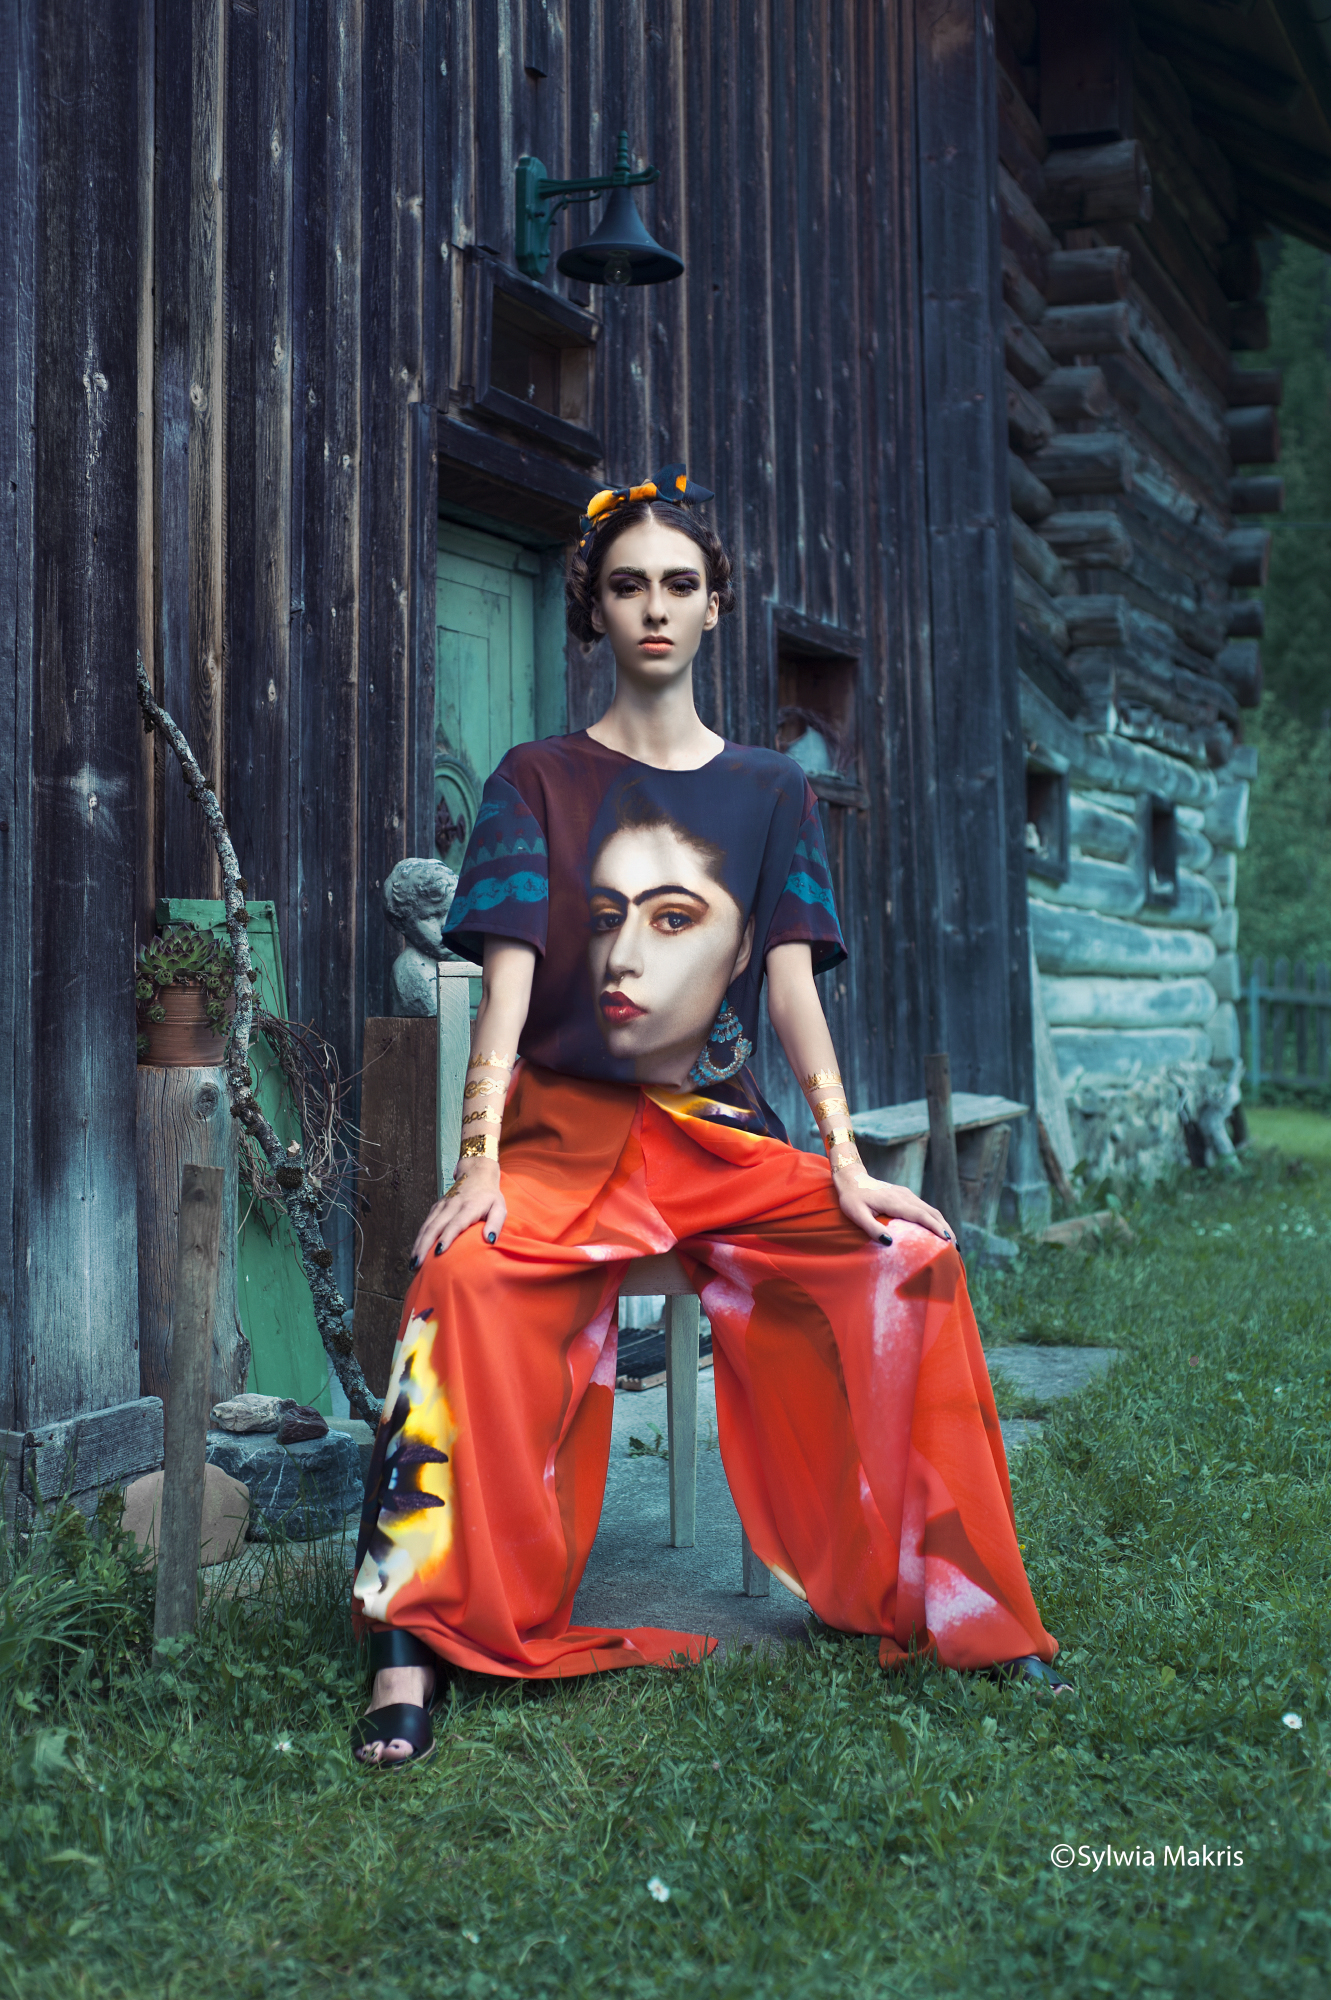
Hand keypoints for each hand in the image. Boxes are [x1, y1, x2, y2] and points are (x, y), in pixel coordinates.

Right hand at [410, 1159, 505, 1265]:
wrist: (476, 1174)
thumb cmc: (489, 1196)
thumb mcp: (499, 1207)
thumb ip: (496, 1223)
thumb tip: (489, 1240)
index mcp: (469, 1207)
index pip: (456, 1223)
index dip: (447, 1237)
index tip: (440, 1252)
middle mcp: (452, 1206)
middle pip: (435, 1227)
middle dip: (425, 1246)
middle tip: (418, 1264)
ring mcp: (442, 1206)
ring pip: (427, 1226)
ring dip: (418, 1244)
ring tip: (413, 1262)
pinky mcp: (436, 1207)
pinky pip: (426, 1224)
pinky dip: (419, 1238)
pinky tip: (416, 1251)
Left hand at [832, 1167, 952, 1245]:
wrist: (851, 1178)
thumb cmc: (851, 1199)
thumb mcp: (855, 1215)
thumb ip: (871, 1228)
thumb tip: (890, 1243)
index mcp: (895, 1202)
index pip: (921, 1215)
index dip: (936, 1228)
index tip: (948, 1241)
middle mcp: (905, 1196)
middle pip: (932, 1213)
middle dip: (946, 1229)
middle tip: (955, 1248)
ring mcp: (907, 1194)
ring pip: (931, 1209)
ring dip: (943, 1224)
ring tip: (951, 1241)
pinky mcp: (906, 1195)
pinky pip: (925, 1208)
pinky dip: (935, 1219)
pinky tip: (937, 1230)